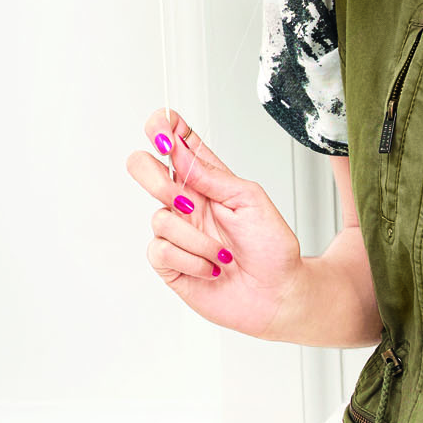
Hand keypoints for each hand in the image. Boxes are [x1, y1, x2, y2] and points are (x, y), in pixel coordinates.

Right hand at [124, 111, 303, 337]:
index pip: (175, 141)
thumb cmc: (272, 248)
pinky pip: (161, 250)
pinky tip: (212, 269)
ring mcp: (175, 231)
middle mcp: (185, 201)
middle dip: (156, 179)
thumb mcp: (250, 200)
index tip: (165, 134)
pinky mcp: (169, 263)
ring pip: (159, 218)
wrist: (279, 294)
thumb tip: (179, 151)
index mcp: (206, 178)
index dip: (162, 128)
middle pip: (143, 167)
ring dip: (198, 240)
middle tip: (188, 201)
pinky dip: (192, 260)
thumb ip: (213, 176)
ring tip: (224, 255)